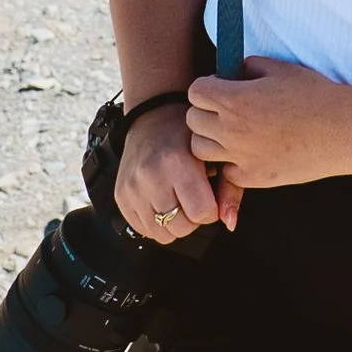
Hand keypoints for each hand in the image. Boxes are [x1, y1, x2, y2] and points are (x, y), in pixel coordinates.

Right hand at [112, 101, 227, 245]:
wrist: (152, 117)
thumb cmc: (186, 133)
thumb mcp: (214, 153)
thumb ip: (229, 188)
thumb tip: (230, 223)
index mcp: (177, 162)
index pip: (202, 213)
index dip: (211, 209)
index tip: (208, 196)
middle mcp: (150, 176)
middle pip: (181, 227)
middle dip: (193, 218)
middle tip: (193, 198)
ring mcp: (132, 188)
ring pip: (162, 234)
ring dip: (173, 224)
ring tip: (176, 199)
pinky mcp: (120, 196)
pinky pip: (143, 229)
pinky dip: (155, 223)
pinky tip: (162, 201)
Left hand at [181, 60, 351, 197]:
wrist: (344, 132)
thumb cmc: (316, 95)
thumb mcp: (280, 69)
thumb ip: (249, 67)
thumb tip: (233, 74)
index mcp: (236, 99)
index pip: (196, 91)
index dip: (208, 86)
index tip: (222, 87)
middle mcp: (232, 130)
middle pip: (193, 120)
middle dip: (206, 111)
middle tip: (228, 109)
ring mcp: (240, 157)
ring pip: (200, 149)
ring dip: (211, 138)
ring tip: (234, 132)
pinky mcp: (252, 177)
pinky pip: (224, 171)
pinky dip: (230, 162)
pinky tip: (249, 151)